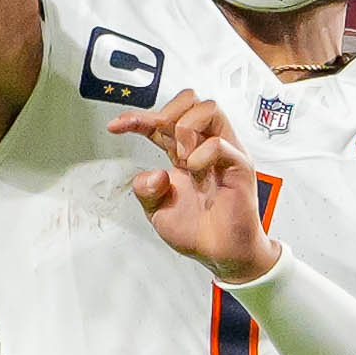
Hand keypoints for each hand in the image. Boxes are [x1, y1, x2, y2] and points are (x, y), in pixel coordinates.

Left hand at [110, 91, 281, 282]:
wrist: (221, 254)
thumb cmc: (197, 232)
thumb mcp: (156, 213)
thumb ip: (145, 191)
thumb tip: (154, 173)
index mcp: (185, 153)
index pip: (163, 121)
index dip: (137, 117)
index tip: (116, 126)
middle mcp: (205, 147)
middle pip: (192, 100)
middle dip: (167, 112)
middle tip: (158, 136)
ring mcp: (224, 154)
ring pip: (209, 108)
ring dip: (186, 127)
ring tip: (181, 157)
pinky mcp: (239, 166)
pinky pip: (220, 143)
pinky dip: (201, 154)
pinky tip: (195, 172)